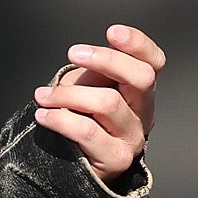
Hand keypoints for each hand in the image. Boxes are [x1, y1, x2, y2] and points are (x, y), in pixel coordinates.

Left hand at [35, 24, 162, 179]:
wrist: (73, 164)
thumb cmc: (81, 119)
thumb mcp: (89, 88)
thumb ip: (97, 71)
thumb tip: (91, 54)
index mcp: (141, 91)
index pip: (154, 62)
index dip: (138, 44)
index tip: (112, 33)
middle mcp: (145, 113)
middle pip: (142, 77)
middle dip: (106, 59)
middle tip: (73, 53)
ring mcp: (134, 137)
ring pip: (108, 103)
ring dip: (68, 94)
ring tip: (43, 96)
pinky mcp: (117, 159)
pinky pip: (88, 132)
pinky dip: (60, 120)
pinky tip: (43, 116)